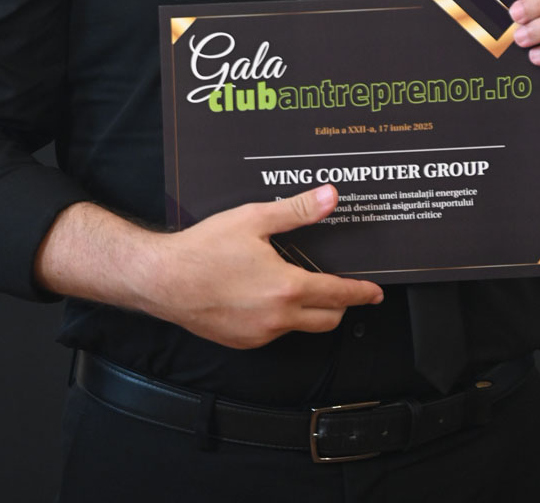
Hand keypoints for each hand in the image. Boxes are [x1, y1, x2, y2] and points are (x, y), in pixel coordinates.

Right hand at [145, 184, 383, 348]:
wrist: (163, 280)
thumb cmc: (205, 249)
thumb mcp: (254, 219)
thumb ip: (297, 211)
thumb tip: (330, 198)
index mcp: (287, 288)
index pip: (338, 294)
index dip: (361, 293)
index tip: (375, 293)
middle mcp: (278, 318)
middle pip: (327, 319)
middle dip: (340, 305)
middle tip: (343, 289)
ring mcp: (260, 335)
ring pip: (300, 327)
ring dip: (308, 310)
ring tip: (298, 285)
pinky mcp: (243, 342)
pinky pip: (274, 332)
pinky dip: (281, 317)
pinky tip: (266, 295)